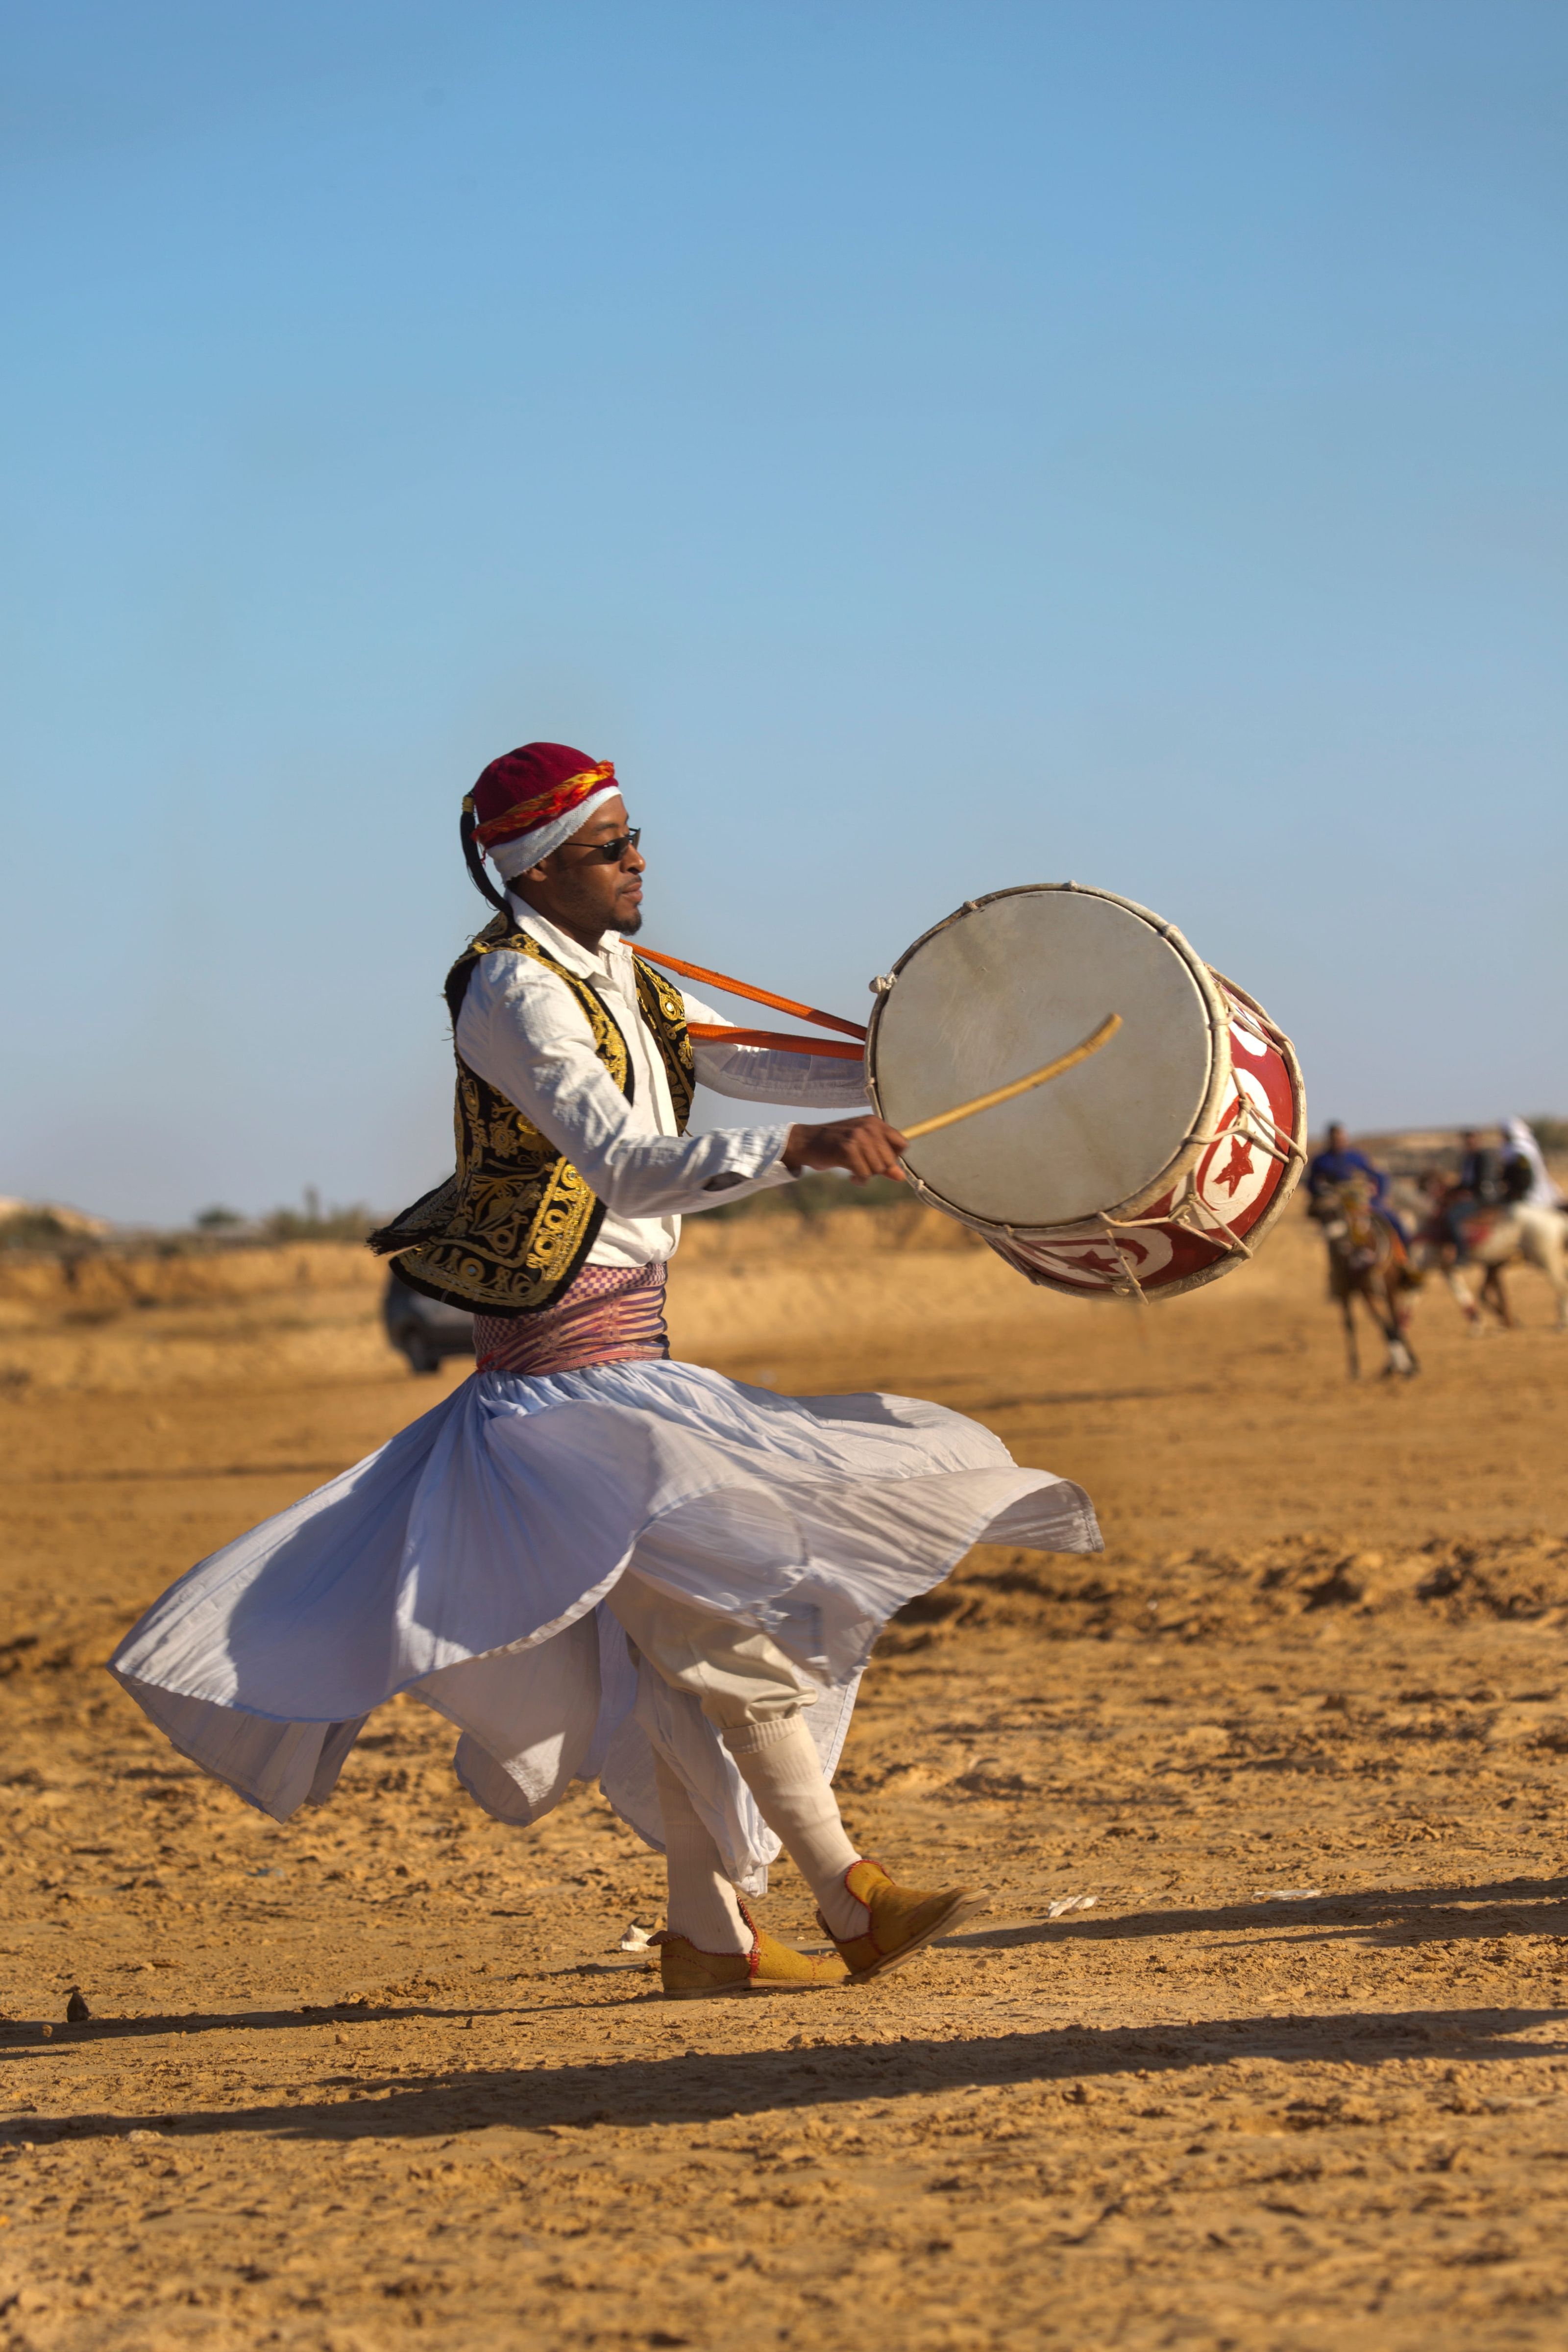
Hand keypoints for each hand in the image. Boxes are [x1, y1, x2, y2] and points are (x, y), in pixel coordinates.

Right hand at [782, 1116, 908, 1183]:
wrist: (807, 1142)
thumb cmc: (836, 1145)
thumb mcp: (862, 1149)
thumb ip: (883, 1161)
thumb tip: (901, 1177)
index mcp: (875, 1122)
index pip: (902, 1144)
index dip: (894, 1158)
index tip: (879, 1161)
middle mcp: (869, 1126)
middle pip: (890, 1160)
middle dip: (878, 1170)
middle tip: (863, 1167)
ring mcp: (858, 1136)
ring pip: (878, 1168)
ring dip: (867, 1176)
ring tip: (855, 1172)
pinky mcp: (847, 1148)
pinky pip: (865, 1174)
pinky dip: (859, 1180)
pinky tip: (851, 1177)